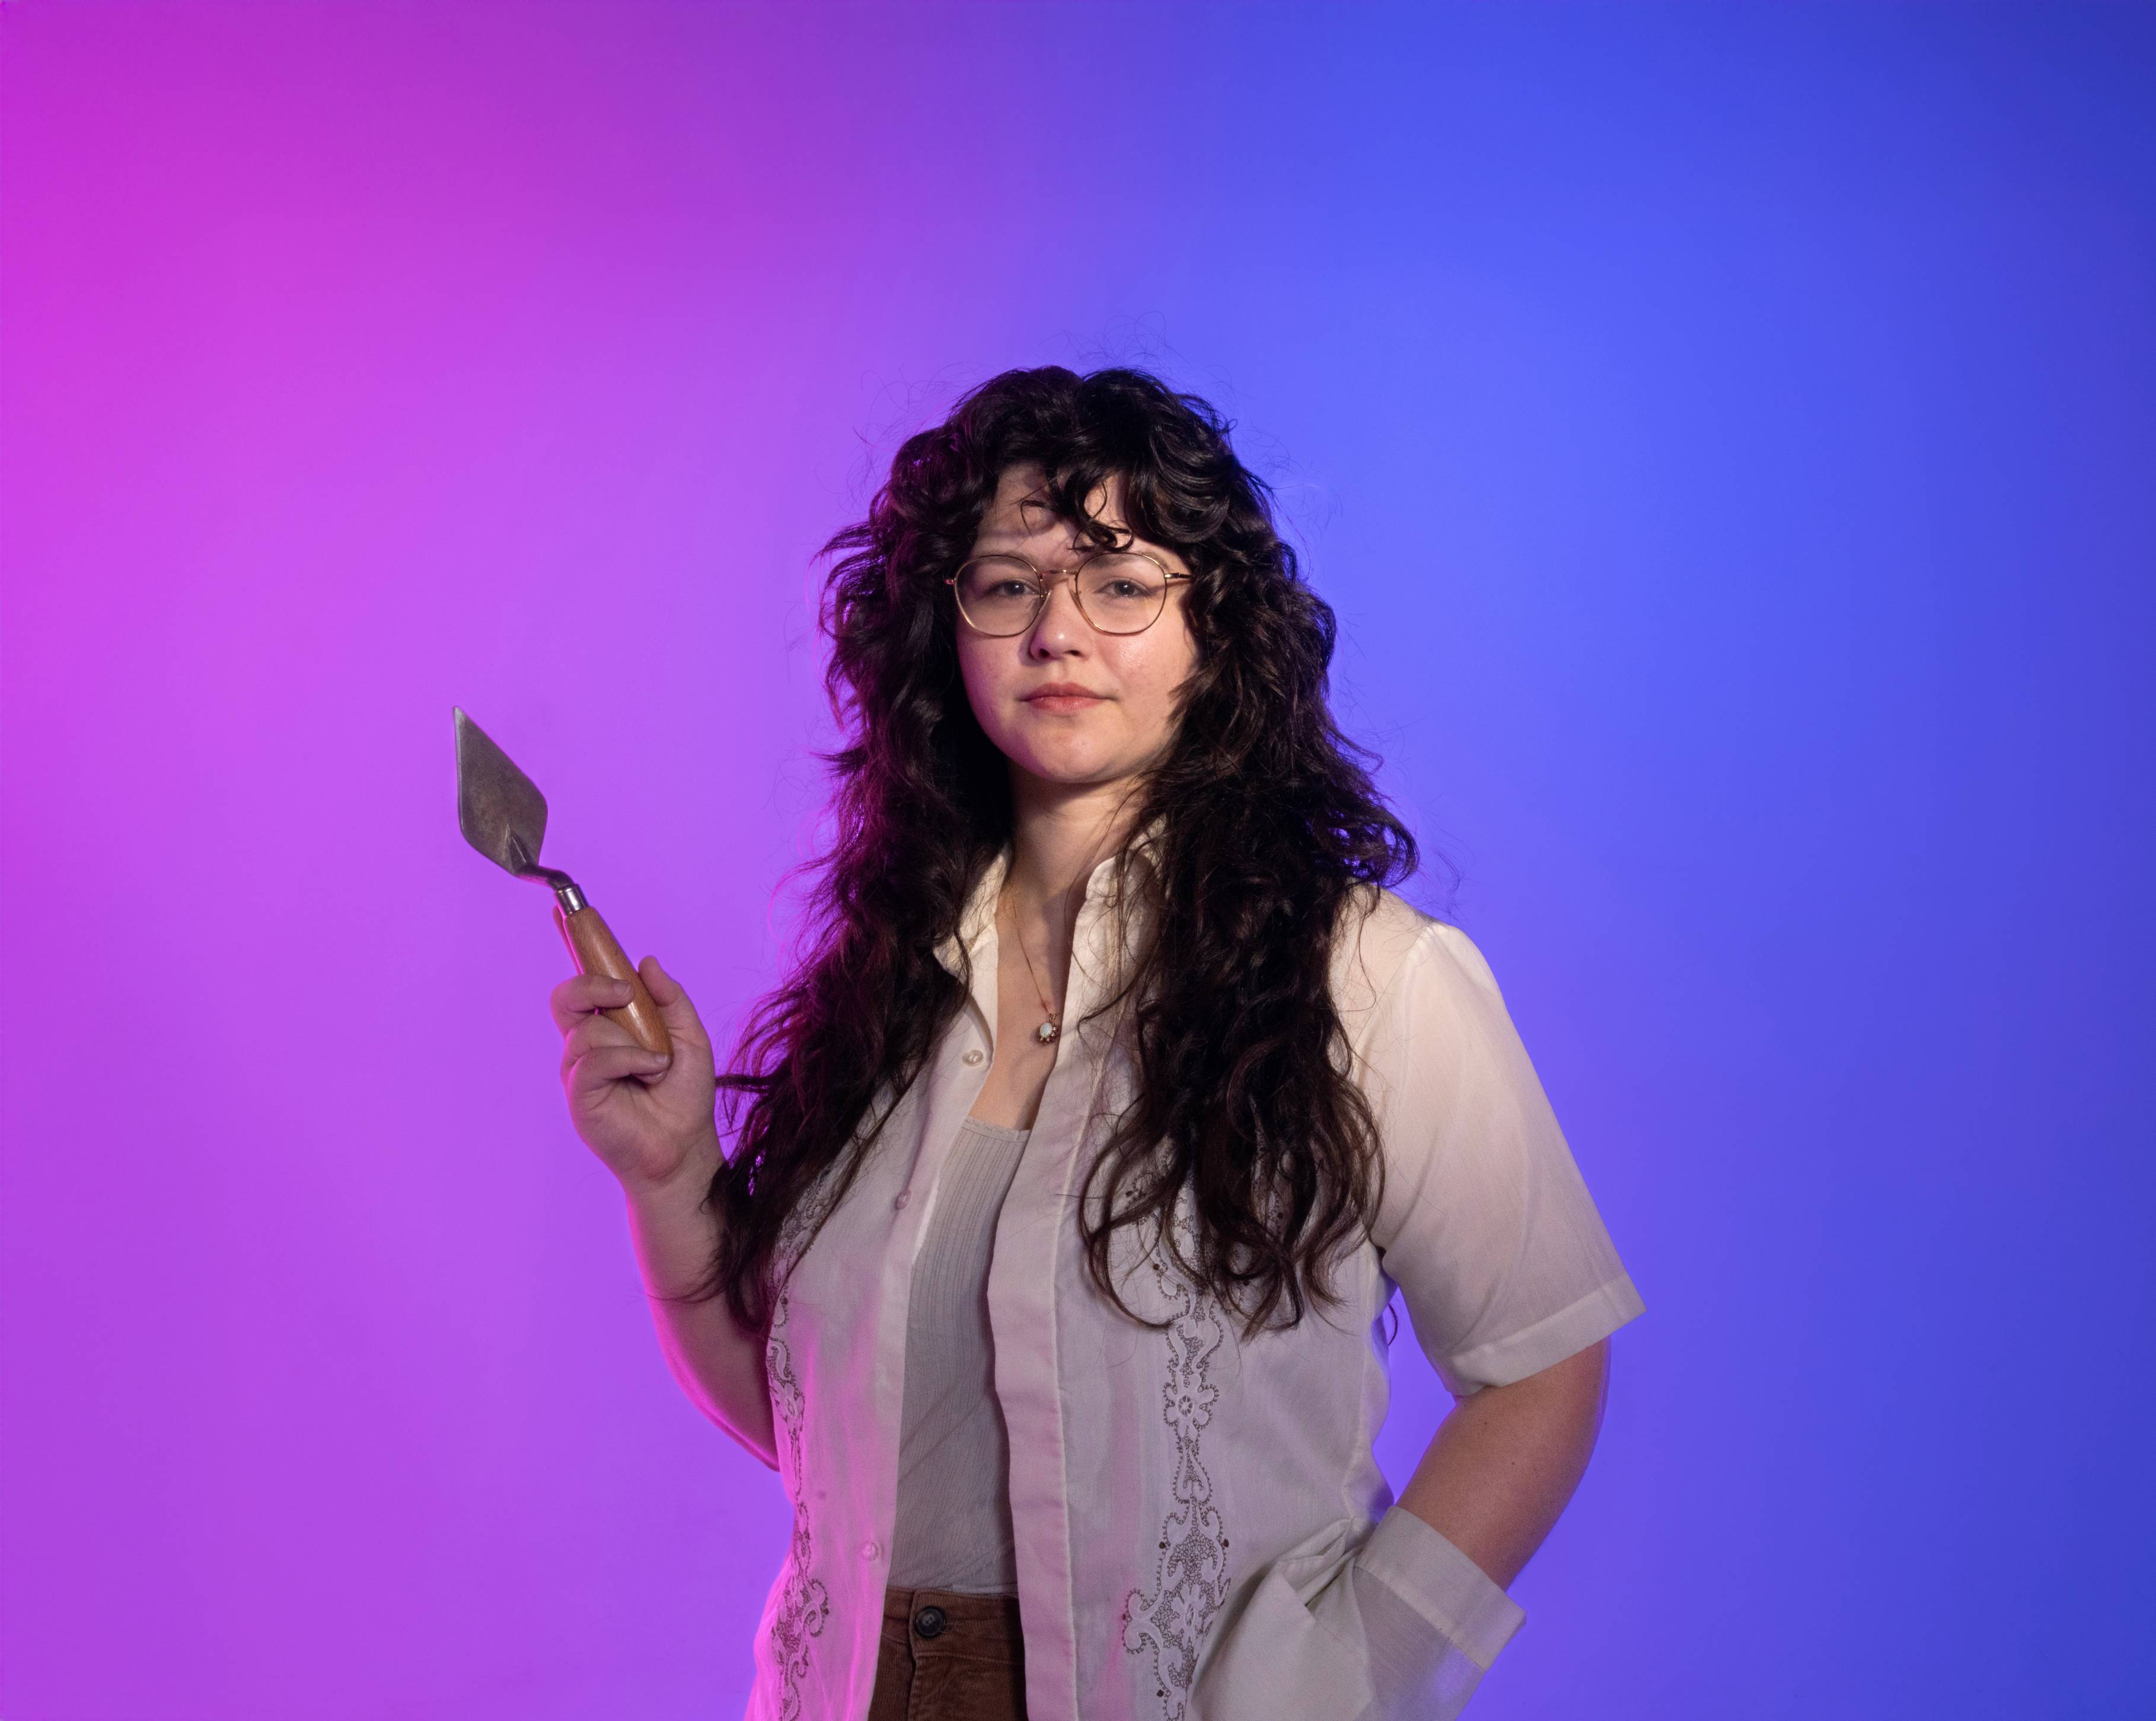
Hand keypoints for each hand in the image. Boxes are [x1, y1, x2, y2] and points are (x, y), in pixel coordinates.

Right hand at [551, 956, 719, 1193]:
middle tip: (625, 994)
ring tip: (656, 1063)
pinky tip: (650, 1071)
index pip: (583, 982)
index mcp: (610, 1026)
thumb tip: (646, 961)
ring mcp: (579, 1070)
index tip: (565, 913)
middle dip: (592, 983)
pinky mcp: (579, 1095)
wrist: (685, 1147)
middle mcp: (588, 1045)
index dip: (573, 948)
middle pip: (566, 996)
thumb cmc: (684, 1096)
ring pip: (587, 1028)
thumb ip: (670, 998)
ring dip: (630, 1039)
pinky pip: (593, 1059)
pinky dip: (628, 1058)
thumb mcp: (689, 1036)